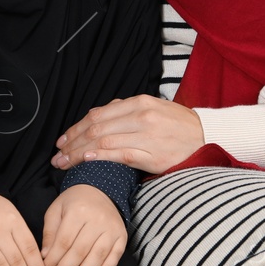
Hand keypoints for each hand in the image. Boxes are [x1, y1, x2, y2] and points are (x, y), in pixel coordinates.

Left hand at [40, 184, 126, 265]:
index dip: (53, 260)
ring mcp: (111, 228)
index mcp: (78, 211)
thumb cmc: (73, 202)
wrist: (99, 189)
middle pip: (79, 251)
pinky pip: (116, 255)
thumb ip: (49, 233)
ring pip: (97, 255)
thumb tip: (45, 257)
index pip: (63, 242)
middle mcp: (97, 219)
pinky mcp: (122, 235)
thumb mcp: (56, 211)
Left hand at [50, 94, 204, 174]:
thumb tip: (98, 118)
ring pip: (104, 141)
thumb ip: (126, 112)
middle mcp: (140, 116)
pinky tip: (87, 161)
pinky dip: (101, 157)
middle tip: (58, 155)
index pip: (98, 115)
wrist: (207, 136)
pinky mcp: (153, 154)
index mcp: (138, 103)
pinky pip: (121, 154)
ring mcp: (146, 135)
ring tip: (65, 162)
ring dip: (80, 153)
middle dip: (73, 142)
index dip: (76, 128)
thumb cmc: (178, 125)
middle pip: (96, 128)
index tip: (63, 140)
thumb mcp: (153, 109)